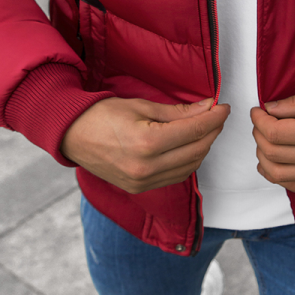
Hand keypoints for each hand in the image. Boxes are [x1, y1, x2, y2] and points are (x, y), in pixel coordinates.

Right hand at [61, 96, 229, 193]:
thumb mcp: (141, 106)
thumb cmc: (101, 114)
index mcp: (147, 143)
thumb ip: (177, 112)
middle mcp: (147, 168)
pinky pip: (175, 176)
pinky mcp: (140, 188)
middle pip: (197, 150)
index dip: (214, 117)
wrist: (71, 135)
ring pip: (190, 167)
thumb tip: (207, 107)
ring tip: (205, 129)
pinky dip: (188, 161)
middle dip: (212, 131)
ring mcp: (143, 182)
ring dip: (203, 147)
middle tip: (216, 115)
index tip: (223, 107)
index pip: (194, 130)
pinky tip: (189, 147)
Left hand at [250, 84, 294, 192]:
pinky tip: (275, 158)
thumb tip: (269, 108)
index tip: (258, 109)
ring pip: (280, 175)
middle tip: (261, 120)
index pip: (277, 134)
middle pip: (274, 155)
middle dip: (259, 135)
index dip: (260, 121)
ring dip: (264, 157)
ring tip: (267, 138)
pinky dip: (278, 174)